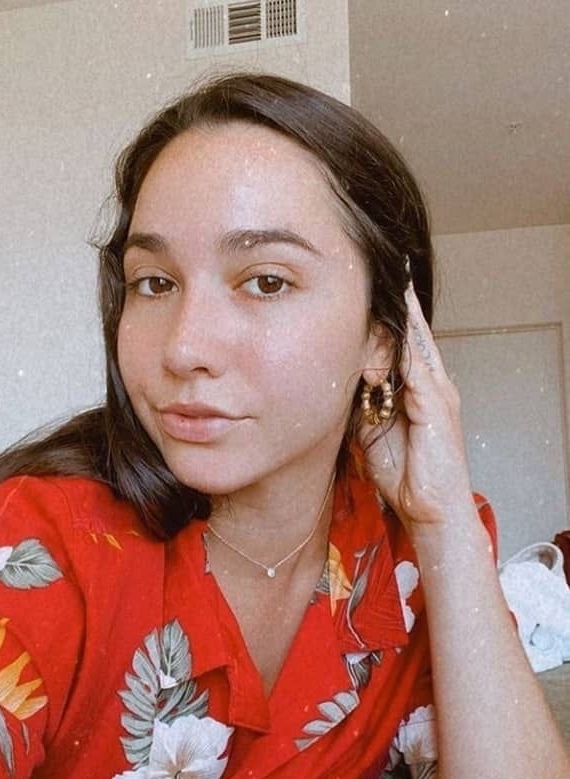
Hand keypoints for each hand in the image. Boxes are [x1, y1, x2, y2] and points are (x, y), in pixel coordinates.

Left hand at [357, 284, 473, 531]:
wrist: (430, 510)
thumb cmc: (405, 477)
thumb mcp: (373, 434)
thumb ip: (363, 407)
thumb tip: (341, 388)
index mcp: (420, 393)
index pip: (406, 346)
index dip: (394, 318)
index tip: (376, 289)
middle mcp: (432, 387)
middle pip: (416, 335)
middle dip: (403, 303)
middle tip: (390, 268)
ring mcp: (437, 394)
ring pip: (417, 344)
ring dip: (404, 315)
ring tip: (393, 282)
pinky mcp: (435, 407)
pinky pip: (416, 369)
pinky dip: (403, 347)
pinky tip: (391, 326)